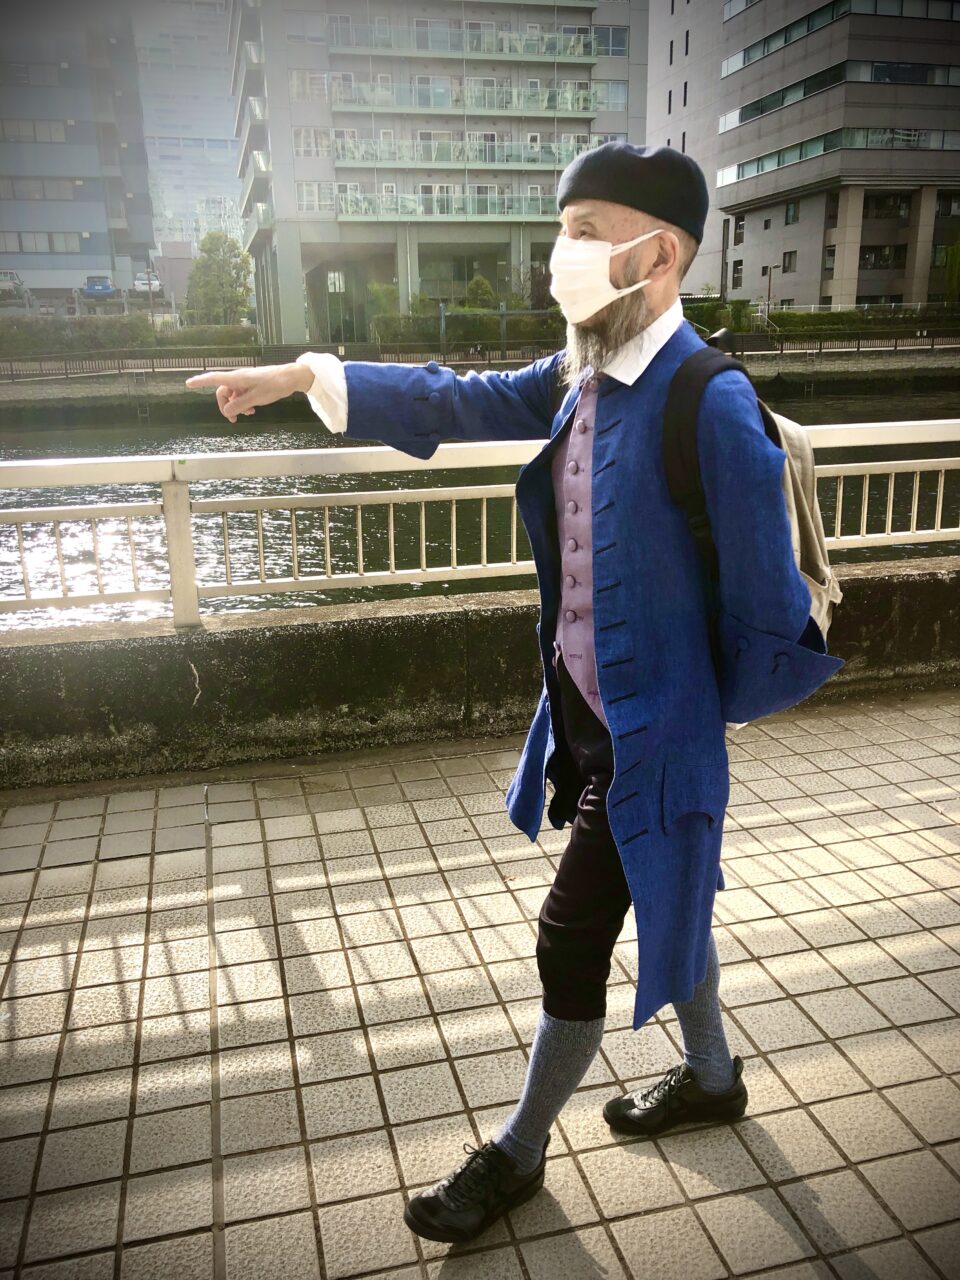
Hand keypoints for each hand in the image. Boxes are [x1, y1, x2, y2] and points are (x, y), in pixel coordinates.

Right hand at [184, 362, 311, 421]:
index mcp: (237, 378)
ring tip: (248, 414)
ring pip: (233, 395)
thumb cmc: (274, 385)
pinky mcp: (251, 385)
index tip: (188, 384)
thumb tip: (226, 411)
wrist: (291, 378)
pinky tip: (252, 409)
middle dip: (226, 406)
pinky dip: (244, 403)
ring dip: (237, 406)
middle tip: (233, 419)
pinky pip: (242, 395)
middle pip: (223, 392)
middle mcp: (238, 378)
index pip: (214, 379)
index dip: (200, 381)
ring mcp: (245, 382)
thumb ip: (240, 405)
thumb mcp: (257, 398)